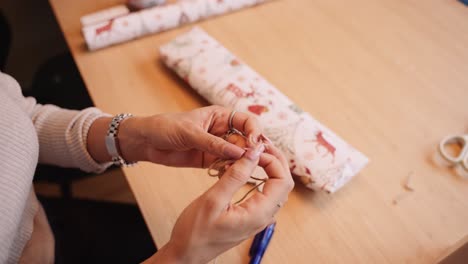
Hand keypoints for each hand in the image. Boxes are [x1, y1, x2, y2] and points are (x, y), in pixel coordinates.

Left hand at [119, 105, 262, 166]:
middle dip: (250, 150)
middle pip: (246, 139)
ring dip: (241, 162)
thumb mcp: (190, 133)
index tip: (254, 144)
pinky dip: (230, 170)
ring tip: (239, 170)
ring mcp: (218, 146)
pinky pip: (226, 165)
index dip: (255, 131)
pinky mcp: (211, 160)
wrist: (146, 142)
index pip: (247, 121)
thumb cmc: (166, 127)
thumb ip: (214, 144)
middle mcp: (223, 130)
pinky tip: (229, 175)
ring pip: (238, 154)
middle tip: (251, 161)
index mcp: (220, 115)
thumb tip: (239, 152)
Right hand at [145, 142, 293, 263]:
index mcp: (259, 214)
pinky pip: (265, 192)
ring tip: (253, 152)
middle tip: (257, 144)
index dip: (273, 160)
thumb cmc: (195, 231)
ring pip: (275, 187)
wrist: (186, 253)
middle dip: (274, 160)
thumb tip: (254, 152)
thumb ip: (236, 175)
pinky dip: (261, 176)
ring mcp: (259, 217)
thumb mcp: (214, 199)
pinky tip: (246, 167)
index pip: (282, 181)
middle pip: (283, 182)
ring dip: (268, 167)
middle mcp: (264, 216)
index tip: (254, 149)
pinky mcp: (252, 215)